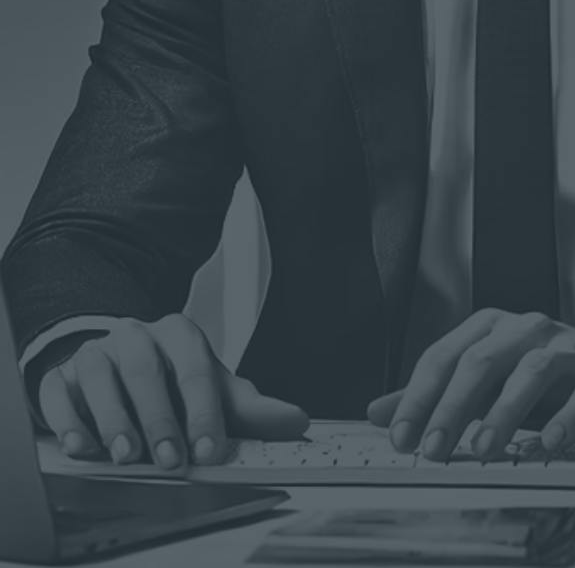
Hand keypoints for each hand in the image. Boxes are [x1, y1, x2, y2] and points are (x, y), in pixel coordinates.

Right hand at [34, 314, 308, 466]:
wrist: (116, 367)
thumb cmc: (170, 382)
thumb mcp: (213, 390)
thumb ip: (251, 408)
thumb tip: (295, 421)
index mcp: (179, 334)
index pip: (195, 367)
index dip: (204, 410)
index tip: (209, 449)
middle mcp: (136, 336)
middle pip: (147, 372)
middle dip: (160, 419)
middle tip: (171, 459)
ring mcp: (95, 353)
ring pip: (102, 378)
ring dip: (115, 421)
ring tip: (129, 456)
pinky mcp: (59, 376)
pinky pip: (59, 394)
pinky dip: (70, 421)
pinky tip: (84, 447)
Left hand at [366, 309, 574, 460]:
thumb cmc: (553, 380)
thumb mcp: (491, 384)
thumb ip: (438, 396)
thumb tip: (380, 412)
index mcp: (497, 329)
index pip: (447, 354)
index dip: (420, 396)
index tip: (402, 436)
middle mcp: (531, 331)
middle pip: (484, 360)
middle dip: (453, 406)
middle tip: (434, 449)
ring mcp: (570, 351)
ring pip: (533, 371)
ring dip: (504, 412)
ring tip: (483, 449)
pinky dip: (564, 419)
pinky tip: (546, 443)